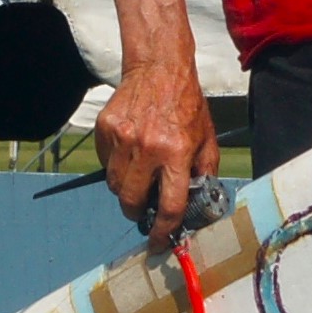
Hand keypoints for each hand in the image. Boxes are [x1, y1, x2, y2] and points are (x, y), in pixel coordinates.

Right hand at [96, 53, 222, 243]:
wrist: (159, 69)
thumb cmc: (186, 105)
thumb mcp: (206, 139)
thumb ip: (204, 172)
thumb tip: (197, 204)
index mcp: (176, 153)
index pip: (169, 206)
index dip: (164, 232)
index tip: (159, 243)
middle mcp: (147, 148)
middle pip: (131, 201)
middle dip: (137, 212)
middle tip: (143, 208)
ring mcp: (122, 139)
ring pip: (115, 185)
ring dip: (125, 190)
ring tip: (138, 176)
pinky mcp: (105, 130)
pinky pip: (105, 163)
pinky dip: (116, 166)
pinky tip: (129, 153)